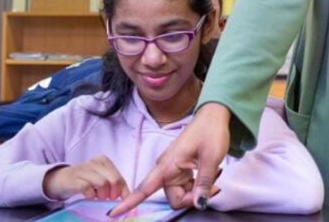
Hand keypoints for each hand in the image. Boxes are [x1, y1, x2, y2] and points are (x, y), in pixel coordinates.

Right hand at [42, 155, 128, 201]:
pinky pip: (88, 189)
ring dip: (101, 195)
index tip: (122, 201)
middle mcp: (95, 162)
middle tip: (107, 198)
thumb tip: (128, 198)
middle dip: (113, 194)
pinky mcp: (75, 178)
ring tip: (96, 196)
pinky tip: (88, 196)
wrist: (60, 180)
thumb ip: (114, 185)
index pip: (119, 178)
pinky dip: (90, 196)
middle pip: (114, 180)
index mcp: (104, 161)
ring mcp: (84, 169)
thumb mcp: (100, 179)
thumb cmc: (84, 181)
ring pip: (103, 184)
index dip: (123, 192)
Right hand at [108, 103, 231, 215]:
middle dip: (194, 197)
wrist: (213, 116)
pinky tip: (212, 172)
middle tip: (214, 186)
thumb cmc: (210, 131)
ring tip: (215, 173)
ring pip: (183, 194)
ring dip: (199, 189)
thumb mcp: (211, 159)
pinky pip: (187, 186)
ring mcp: (173, 170)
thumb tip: (199, 204)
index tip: (113, 213)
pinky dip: (200, 184)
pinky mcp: (180, 170)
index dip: (129, 202)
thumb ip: (203, 183)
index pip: (144, 189)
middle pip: (176, 198)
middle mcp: (166, 170)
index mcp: (167, 166)